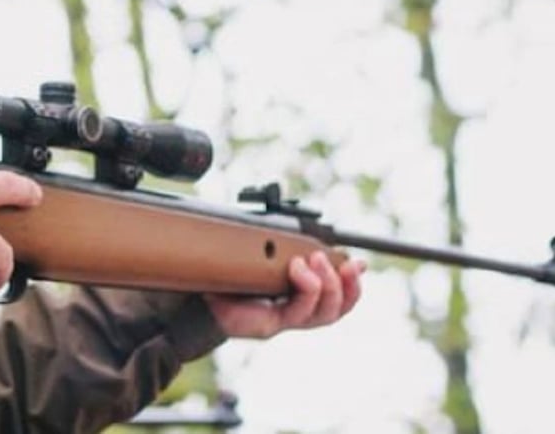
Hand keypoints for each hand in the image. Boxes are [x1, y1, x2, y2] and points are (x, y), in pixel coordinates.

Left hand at [203, 251, 365, 338]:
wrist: (196, 294)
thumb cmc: (229, 275)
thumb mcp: (263, 257)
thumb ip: (289, 249)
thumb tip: (307, 229)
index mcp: (297, 298)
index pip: (337, 299)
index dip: (353, 284)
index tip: (358, 262)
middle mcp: (295, 312)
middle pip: (336, 308)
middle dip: (343, 283)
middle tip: (331, 258)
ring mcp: (284, 321)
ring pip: (323, 314)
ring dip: (326, 285)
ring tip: (313, 260)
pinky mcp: (269, 326)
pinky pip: (297, 314)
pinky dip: (304, 292)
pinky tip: (298, 271)